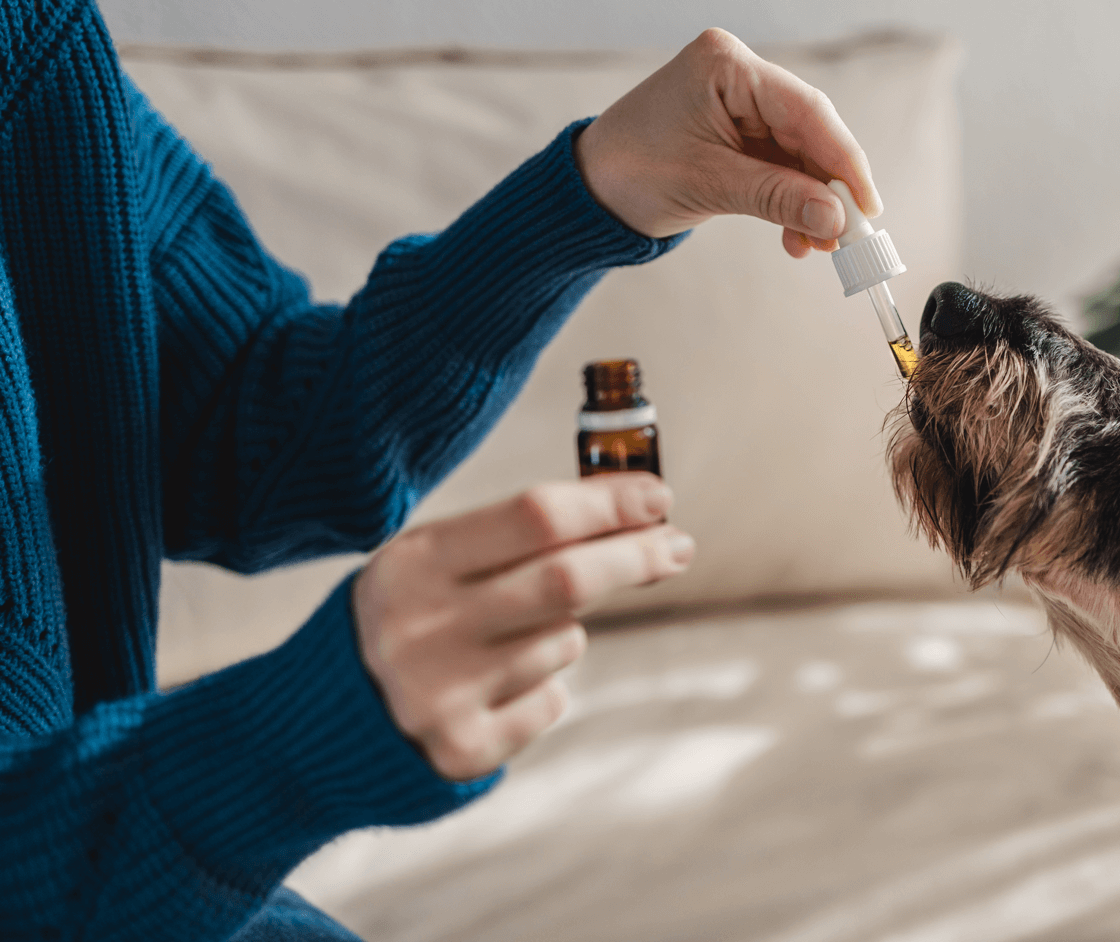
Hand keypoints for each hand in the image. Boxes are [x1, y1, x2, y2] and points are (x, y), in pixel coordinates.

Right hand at [353, 473, 693, 780]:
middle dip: (635, 557)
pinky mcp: (463, 750)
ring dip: (562, 629)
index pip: (534, 517)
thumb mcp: (427, 561)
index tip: (659, 498)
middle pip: (567, 579)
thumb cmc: (402, 617)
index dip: (609, 504)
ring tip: (505, 637)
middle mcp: (423, 628)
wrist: (314, 725)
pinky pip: (550, 699)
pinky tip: (490, 686)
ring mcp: (442, 695)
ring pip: (563, 640)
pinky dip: (541, 684)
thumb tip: (632, 513)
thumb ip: (511, 536)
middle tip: (677, 547)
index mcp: (413, 563)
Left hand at [574, 27, 881, 257]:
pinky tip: (799, 235)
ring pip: (799, 153)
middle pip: (809, 130)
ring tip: (820, 244)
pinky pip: (781, 165)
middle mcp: (737, 75)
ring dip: (813, 201)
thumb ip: (778, 198)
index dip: (843, 160)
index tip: (868, 206)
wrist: (589, 190)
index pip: (805, 110)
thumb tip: (837, 218)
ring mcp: (739, 102)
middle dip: (830, 186)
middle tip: (851, 234)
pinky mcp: (738, 131)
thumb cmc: (630, 173)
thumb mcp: (710, 185)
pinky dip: (792, 200)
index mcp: (725, 66)